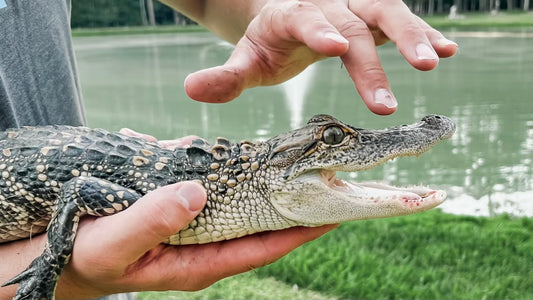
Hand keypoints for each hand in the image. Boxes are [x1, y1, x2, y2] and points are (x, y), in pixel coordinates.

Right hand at [0, 131, 335, 298]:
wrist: (62, 255)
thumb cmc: (85, 256)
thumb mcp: (113, 244)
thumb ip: (152, 221)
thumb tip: (194, 192)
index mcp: (199, 263)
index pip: (263, 248)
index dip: (300, 233)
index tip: (333, 213)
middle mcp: (205, 247)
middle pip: (262, 227)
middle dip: (293, 205)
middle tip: (324, 179)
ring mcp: (196, 229)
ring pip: (242, 207)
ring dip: (266, 186)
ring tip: (296, 163)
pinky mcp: (182, 212)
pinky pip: (217, 191)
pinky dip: (231, 173)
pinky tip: (241, 155)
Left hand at [184, 0, 457, 114]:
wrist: (288, 13)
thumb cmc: (267, 41)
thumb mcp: (246, 59)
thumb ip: (224, 76)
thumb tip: (189, 89)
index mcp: (292, 14)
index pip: (306, 18)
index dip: (320, 30)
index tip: (335, 47)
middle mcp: (329, 5)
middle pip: (353, 24)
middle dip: (371, 62)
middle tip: (386, 103)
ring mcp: (355, 6)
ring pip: (387, 12)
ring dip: (412, 36)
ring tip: (435, 61)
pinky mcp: (375, 14)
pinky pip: (403, 20)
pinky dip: (425, 33)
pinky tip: (448, 50)